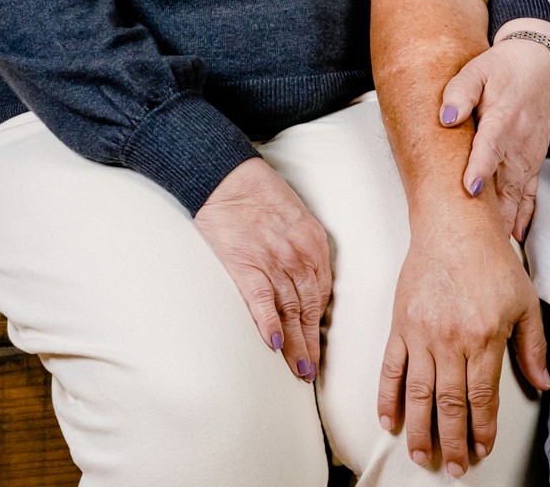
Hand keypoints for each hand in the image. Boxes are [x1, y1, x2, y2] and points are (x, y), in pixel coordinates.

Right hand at [192, 159, 334, 383]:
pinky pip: (263, 301)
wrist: (227, 178)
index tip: (317, 344)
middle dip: (311, 343)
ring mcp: (274, 262)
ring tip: (298, 371)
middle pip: (309, 308)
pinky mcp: (248, 265)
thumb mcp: (295, 217)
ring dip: (296, 344)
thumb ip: (304, 248)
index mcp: (314, 243)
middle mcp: (299, 255)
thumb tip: (304, 281)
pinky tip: (274, 345)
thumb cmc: (259, 195)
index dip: (318, 322)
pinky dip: (270, 324)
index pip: (321, 292)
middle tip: (310, 371)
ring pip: (291, 311)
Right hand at [378, 207, 547, 476]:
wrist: (454, 224)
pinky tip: (389, 421)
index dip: (482, 429)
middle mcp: (451, 340)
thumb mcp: (525, 302)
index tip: (481, 448)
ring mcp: (421, 334)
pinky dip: (387, 399)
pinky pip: (391, 369)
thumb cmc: (490, 259)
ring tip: (421, 455)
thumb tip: (543, 383)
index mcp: (484, 337)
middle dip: (452, 442)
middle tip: (452, 467)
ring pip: (418, 394)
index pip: (482, 398)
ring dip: (420, 430)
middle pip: (449, 404)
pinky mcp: (400, 325)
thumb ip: (532, 346)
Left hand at [439, 25, 549, 240]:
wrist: (540, 67)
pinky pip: (529, 195)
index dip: (481, 167)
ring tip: (488, 248)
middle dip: (489, 210)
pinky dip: (523, 217)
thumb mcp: (478, 69)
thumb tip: (446, 117)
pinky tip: (513, 238)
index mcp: (503, 117)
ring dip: (503, 221)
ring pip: (515, 195)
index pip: (491, 146)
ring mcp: (528, 157)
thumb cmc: (504, 69)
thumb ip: (460, 91)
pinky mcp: (533, 164)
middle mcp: (519, 143)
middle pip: (503, 181)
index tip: (471, 187)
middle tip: (472, 237)